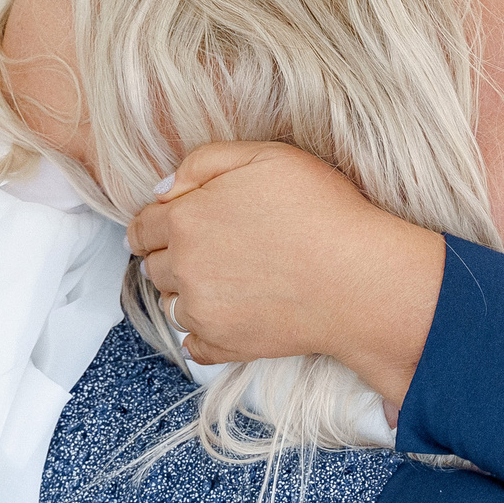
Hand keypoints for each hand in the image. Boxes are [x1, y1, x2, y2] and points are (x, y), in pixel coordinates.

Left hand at [128, 141, 444, 405]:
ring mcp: (202, 312)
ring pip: (172, 303)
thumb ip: (204, 162)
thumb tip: (163, 190)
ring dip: (188, 292)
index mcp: (186, 219)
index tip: (171, 224)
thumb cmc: (322, 211)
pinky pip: (193, 344)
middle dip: (173, 255)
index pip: (142, 226)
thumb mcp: (266, 156)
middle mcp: (184, 268)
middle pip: (154, 265)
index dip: (155, 222)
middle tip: (214, 248)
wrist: (361, 279)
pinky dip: (204, 332)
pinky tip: (233, 314)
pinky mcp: (225, 346)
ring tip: (231, 279)